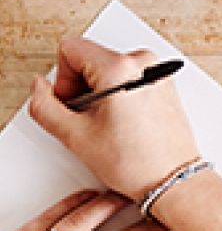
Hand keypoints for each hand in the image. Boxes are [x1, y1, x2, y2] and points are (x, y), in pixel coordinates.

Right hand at [28, 37, 198, 200]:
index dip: (63, 80)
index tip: (72, 105)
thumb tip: (41, 88)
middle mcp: (145, 64)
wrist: (173, 180)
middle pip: (92, 58)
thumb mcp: (75, 136)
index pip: (70, 50)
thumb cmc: (138, 163)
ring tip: (110, 124)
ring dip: (102, 94)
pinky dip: (122, 96)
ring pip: (112, 70)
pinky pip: (132, 80)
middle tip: (90, 119)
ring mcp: (160, 74)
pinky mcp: (167, 86)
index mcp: (121, 68)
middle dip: (83, 88)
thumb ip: (44, 105)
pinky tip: (126, 123)